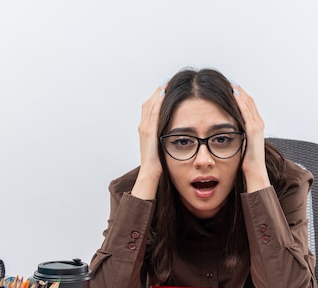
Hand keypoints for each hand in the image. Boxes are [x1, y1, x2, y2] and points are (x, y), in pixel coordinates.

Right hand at [132, 83, 166, 199]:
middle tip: (167, 82)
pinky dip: (158, 102)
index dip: (157, 97)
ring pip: (150, 105)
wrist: (150, 174)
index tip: (166, 88)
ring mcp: (145, 128)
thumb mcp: (161, 146)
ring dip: (158, 93)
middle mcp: (143, 126)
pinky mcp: (149, 132)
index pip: (150, 108)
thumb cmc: (157, 164)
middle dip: (158, 91)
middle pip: (149, 103)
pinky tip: (164, 95)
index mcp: (145, 129)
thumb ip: (164, 137)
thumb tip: (174, 132)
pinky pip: (153, 113)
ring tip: (167, 84)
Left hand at [232, 83, 270, 191]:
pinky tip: (234, 95)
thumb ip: (237, 135)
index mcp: (255, 126)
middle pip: (249, 101)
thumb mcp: (241, 144)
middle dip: (239, 90)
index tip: (230, 87)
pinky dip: (241, 103)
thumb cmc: (247, 162)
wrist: (255, 173)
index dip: (240, 95)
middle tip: (229, 81)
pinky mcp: (253, 132)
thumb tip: (226, 131)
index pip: (248, 106)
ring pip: (249, 104)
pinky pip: (246, 114)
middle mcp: (258, 124)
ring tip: (230, 84)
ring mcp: (257, 127)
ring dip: (239, 93)